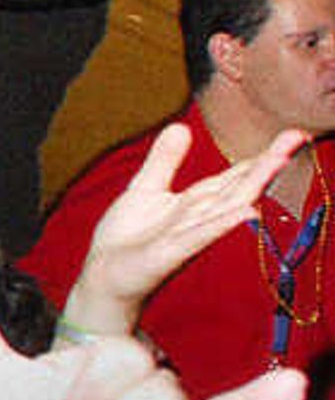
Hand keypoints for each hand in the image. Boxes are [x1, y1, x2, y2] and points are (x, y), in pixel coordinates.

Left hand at [65, 122, 306, 330]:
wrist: (102, 274)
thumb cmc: (127, 237)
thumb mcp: (145, 189)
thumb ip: (165, 160)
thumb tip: (180, 126)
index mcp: (197, 201)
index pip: (236, 175)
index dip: (262, 156)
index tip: (292, 135)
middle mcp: (201, 217)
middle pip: (240, 187)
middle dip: (268, 163)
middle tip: (296, 137)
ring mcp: (189, 235)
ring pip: (227, 207)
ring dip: (253, 185)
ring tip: (279, 161)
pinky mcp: (171, 253)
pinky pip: (200, 236)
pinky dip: (221, 223)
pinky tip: (245, 212)